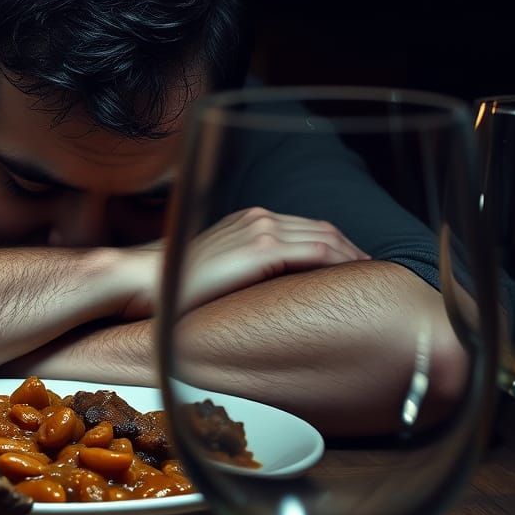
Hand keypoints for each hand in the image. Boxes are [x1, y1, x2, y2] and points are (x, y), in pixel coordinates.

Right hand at [119, 206, 369, 319]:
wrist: (140, 281)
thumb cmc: (169, 287)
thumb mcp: (214, 272)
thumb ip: (242, 272)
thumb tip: (265, 296)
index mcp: (246, 221)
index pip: (304, 228)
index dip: (335, 247)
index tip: (352, 268)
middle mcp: (257, 218)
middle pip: (321, 229)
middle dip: (351, 251)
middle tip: (374, 275)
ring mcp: (259, 229)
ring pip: (325, 237)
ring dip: (352, 257)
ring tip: (371, 280)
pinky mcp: (260, 248)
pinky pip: (316, 250)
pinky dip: (341, 262)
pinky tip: (354, 279)